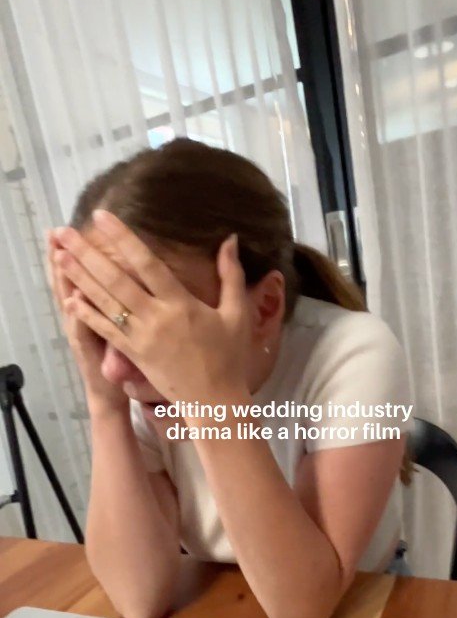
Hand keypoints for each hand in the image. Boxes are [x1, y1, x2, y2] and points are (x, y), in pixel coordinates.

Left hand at [53, 211, 250, 408]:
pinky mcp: (133, 355)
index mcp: (181, 303)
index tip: (102, 217)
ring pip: (105, 303)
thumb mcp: (237, 313)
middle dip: (87, 254)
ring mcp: (142, 337)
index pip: (147, 263)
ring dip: (80, 279)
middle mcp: (157, 317)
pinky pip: (106, 331)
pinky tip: (69, 299)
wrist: (215, 401)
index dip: (123, 238)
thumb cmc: (230, 356)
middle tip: (64, 233)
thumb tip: (229, 239)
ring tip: (59, 258)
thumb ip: (232, 274)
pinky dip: (87, 315)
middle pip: (116, 280)